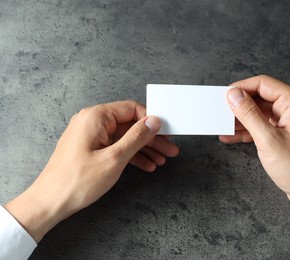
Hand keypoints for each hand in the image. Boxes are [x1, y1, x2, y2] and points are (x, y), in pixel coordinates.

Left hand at [5, 100, 178, 241]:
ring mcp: (91, 136)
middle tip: (169, 149)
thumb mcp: (115, 158)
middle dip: (151, 139)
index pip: (131, 109)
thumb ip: (137, 137)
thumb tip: (153, 122)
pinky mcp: (91, 148)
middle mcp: (92, 122)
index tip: (165, 132)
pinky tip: (146, 165)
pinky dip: (131, 155)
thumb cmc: (77, 181)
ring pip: (125, 138)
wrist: (51, 202)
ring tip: (161, 160)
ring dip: (144, 149)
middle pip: (130, 125)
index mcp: (96, 117)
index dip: (151, 121)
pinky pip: (116, 147)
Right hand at [219, 75, 289, 229]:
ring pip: (259, 113)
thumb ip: (249, 114)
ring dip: (241, 120)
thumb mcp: (268, 140)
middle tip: (221, 112)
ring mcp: (289, 122)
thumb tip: (234, 95)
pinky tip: (232, 137)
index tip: (224, 96)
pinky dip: (248, 131)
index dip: (241, 88)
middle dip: (239, 105)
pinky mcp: (284, 135)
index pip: (262, 84)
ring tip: (223, 127)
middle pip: (260, 97)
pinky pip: (262, 126)